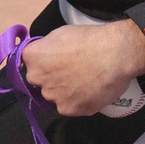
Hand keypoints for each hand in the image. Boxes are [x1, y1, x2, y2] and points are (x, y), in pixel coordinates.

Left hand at [20, 20, 144, 117]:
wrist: (115, 54)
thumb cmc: (90, 38)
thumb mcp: (61, 33)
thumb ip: (47, 48)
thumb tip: (46, 56)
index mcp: (33, 57)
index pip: (29, 63)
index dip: (43, 62)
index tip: (56, 61)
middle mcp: (37, 78)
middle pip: (40, 82)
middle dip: (51, 79)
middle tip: (71, 72)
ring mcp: (53, 96)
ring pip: (55, 97)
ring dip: (65, 92)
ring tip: (85, 82)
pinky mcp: (69, 110)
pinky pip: (71, 107)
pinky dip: (79, 101)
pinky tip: (91, 91)